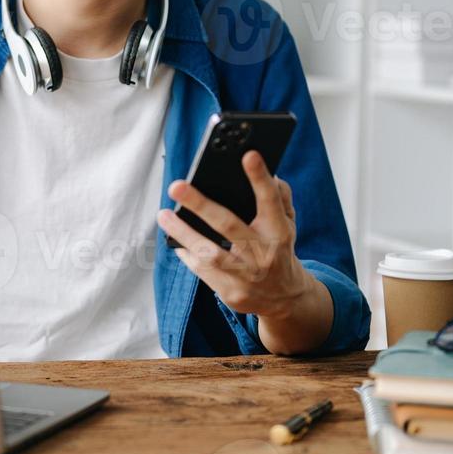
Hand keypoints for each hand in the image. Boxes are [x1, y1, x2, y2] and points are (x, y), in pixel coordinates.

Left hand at [156, 150, 331, 353]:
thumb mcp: (288, 224)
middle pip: (228, 225)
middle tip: (176, 186)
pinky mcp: (232, 292)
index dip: (260, 179)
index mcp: (279, 232)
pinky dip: (187, 253)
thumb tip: (270, 174)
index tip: (248, 155)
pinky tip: (174, 238)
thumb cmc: (279, 250)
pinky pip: (202, 271)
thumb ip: (280, 198)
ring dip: (183, 232)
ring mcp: (246, 276)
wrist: (284, 298)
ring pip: (209, 252)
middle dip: (200, 204)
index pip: (270, 201)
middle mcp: (262, 253)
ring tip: (163, 215)